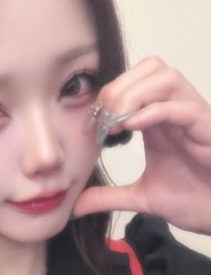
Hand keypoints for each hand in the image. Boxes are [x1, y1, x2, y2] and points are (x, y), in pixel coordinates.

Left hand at [73, 57, 210, 233]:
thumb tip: (76, 206)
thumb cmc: (193, 200)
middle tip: (104, 120)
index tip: (93, 125)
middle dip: (120, 88)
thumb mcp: (142, 198)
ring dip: (136, 94)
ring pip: (167, 77)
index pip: (134, 82)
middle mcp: (177, 110)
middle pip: (150, 68)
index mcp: (160, 120)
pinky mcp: (208, 129)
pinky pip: (183, 108)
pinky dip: (155, 112)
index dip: (109, 95)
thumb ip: (109, 197)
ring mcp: (194, 117)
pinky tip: (133, 128)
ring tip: (118, 123)